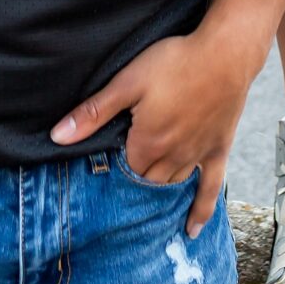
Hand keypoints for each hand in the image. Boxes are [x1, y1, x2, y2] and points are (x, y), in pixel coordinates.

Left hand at [51, 29, 255, 236]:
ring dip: (156, 193)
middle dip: (132, 182)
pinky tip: (191, 230)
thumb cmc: (177, 62)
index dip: (111, 168)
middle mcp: (171, 157)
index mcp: (146, 144)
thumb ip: (94, 112)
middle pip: (144, 182)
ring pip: (170, 186)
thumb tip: (58, 136)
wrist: (227, 53)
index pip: (121, 171)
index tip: (103, 166)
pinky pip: (210, 188)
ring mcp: (196, 156)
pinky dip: (200, 211)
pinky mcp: (218, 150)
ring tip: (143, 205)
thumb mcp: (128, 81)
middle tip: (120, 183)